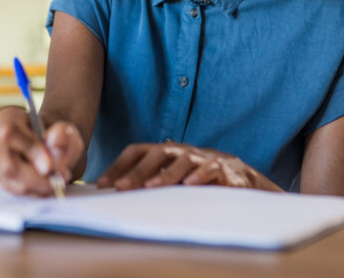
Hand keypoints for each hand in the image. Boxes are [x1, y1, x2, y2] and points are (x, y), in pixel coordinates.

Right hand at [0, 106, 83, 196]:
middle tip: (61, 177)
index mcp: (8, 117)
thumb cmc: (58, 135)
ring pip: (13, 182)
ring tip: (59, 178)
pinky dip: (37, 191)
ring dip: (40, 185)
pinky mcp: (3, 179)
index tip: (49, 166)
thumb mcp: (66, 130)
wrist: (55, 145)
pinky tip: (49, 183)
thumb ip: (63, 134)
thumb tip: (55, 142)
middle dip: (37, 177)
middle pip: (8, 165)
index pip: (10, 134)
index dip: (29, 150)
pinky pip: (18, 191)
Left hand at [96, 142, 281, 191]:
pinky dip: (200, 176)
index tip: (102, 184)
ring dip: (165, 174)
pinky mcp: (224, 170)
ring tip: (151, 187)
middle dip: (137, 171)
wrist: (241, 176)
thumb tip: (114, 192)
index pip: (137, 150)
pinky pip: (211, 170)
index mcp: (166, 151)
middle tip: (120, 187)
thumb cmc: (199, 177)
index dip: (119, 164)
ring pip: (182, 161)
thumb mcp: (172, 177)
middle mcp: (182, 151)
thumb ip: (149, 180)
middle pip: (157, 153)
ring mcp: (203, 158)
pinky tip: (190, 185)